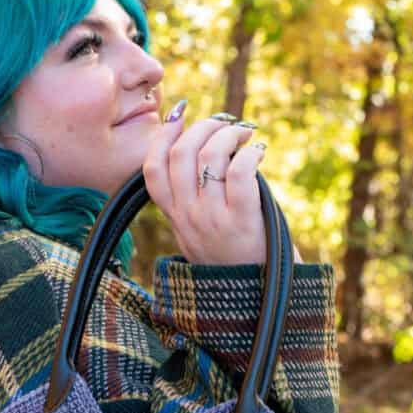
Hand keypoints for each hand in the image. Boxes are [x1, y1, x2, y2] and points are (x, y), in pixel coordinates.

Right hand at [143, 107, 285, 265]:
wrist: (260, 297)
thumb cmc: (237, 257)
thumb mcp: (200, 231)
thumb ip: (194, 197)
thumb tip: (206, 142)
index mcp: (175, 218)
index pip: (152, 169)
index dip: (162, 136)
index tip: (180, 115)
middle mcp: (189, 218)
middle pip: (181, 154)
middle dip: (203, 126)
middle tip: (225, 122)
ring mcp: (212, 220)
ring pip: (210, 157)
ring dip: (230, 134)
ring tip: (245, 135)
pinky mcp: (242, 222)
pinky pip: (239, 172)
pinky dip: (250, 153)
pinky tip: (259, 151)